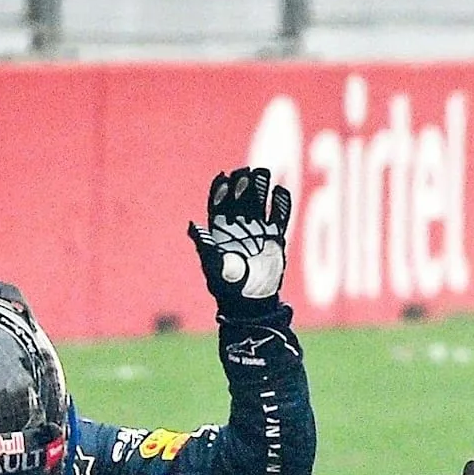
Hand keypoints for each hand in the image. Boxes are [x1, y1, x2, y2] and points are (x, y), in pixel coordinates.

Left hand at [189, 167, 291, 308]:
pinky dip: (281, 204)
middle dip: (242, 183)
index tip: (224, 177)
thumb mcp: (212, 266)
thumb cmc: (227, 287)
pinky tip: (281, 192)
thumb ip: (204, 246)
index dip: (220, 189)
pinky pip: (279, 217)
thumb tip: (192, 226)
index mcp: (220, 230)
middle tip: (246, 171)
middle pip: (240, 197)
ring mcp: (258, 230)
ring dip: (261, 187)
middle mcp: (238, 226)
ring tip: (263, 173)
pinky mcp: (275, 238)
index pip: (219, 203)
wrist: (251, 303)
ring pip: (259, 202)